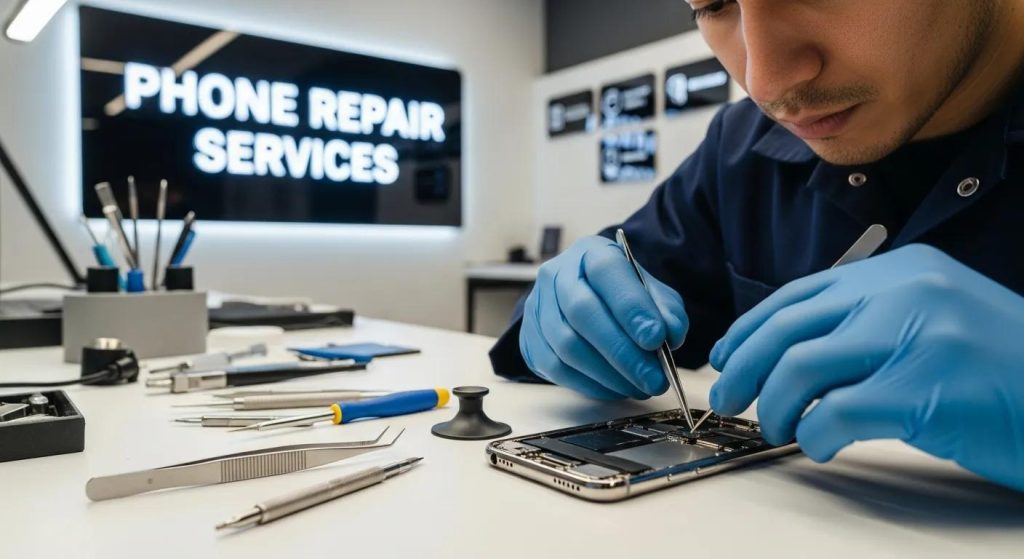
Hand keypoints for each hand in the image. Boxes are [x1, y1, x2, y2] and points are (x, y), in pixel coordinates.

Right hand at [519, 235, 687, 399]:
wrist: (584, 300)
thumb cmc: (621, 296)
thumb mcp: (652, 293)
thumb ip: (666, 311)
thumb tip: (670, 334)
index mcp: (590, 253)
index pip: (607, 271)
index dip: (631, 306)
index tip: (656, 338)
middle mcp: (557, 275)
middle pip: (581, 312)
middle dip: (622, 350)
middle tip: (653, 378)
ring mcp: (538, 307)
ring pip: (566, 345)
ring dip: (608, 374)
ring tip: (639, 387)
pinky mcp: (530, 339)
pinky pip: (556, 368)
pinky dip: (591, 384)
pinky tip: (616, 388)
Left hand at [709, 244, 1023, 491]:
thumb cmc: (1001, 368)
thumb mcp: (935, 316)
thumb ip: (872, 318)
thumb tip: (793, 347)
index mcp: (902, 270)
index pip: (800, 294)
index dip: (752, 327)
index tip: (729, 356)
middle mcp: (903, 293)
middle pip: (787, 327)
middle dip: (744, 367)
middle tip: (729, 399)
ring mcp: (914, 338)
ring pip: (799, 368)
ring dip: (773, 405)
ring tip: (774, 427)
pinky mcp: (922, 390)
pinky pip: (835, 413)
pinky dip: (814, 435)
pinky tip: (820, 446)